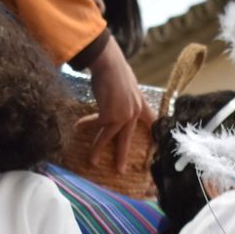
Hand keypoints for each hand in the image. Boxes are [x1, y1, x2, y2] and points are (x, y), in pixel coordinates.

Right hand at [77, 38, 154, 173]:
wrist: (110, 63)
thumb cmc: (116, 68)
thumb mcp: (128, 83)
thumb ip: (127, 95)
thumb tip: (120, 99)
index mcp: (141, 103)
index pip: (152, 121)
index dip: (154, 133)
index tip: (157, 145)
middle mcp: (134, 112)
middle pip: (127, 137)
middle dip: (121, 154)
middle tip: (119, 170)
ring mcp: (122, 115)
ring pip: (109, 136)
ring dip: (98, 149)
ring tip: (92, 161)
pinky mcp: (110, 115)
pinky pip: (96, 124)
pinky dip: (86, 125)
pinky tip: (77, 127)